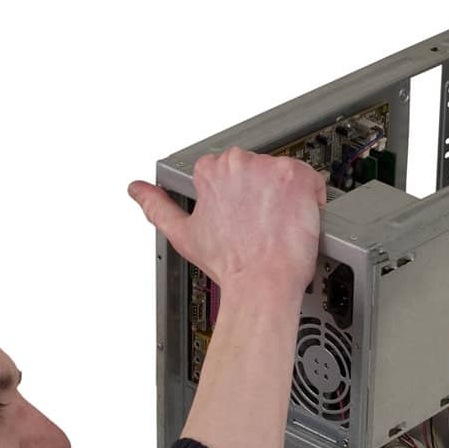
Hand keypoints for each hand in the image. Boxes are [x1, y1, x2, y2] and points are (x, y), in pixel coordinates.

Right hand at [128, 146, 324, 296]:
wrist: (262, 284)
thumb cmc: (230, 265)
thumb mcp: (184, 235)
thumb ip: (158, 206)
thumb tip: (137, 190)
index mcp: (211, 171)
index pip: (230, 170)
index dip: (239, 196)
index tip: (243, 216)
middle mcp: (238, 163)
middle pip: (258, 170)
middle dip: (261, 193)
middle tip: (261, 224)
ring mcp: (270, 169)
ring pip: (283, 175)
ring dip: (285, 197)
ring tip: (278, 226)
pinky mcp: (298, 178)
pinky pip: (311, 179)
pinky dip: (310, 198)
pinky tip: (297, 220)